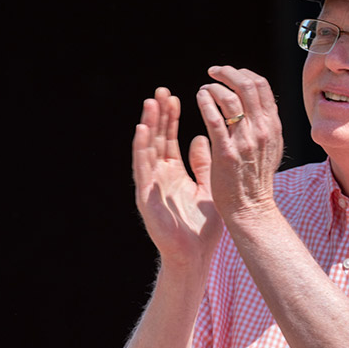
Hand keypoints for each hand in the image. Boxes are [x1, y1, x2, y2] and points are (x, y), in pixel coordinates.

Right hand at [133, 87, 221, 265]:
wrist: (195, 256)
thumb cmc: (203, 227)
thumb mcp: (208, 187)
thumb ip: (203, 163)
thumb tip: (201, 137)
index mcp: (174, 173)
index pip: (169, 139)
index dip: (170, 118)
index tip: (175, 97)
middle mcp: (159, 176)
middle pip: (156, 139)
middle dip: (158, 115)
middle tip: (160, 91)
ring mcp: (151, 186)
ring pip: (147, 149)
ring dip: (147, 126)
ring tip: (150, 103)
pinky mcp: (146, 198)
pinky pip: (142, 169)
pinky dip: (141, 149)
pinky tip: (141, 131)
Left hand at [195, 66, 283, 221]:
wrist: (251, 208)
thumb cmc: (255, 179)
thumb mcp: (270, 148)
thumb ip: (264, 125)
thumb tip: (254, 102)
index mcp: (273, 127)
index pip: (262, 86)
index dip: (244, 73)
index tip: (230, 74)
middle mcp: (263, 130)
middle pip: (247, 85)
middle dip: (228, 73)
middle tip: (214, 72)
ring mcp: (245, 141)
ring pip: (230, 97)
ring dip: (213, 87)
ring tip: (205, 89)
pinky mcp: (226, 152)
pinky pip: (214, 117)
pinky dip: (205, 101)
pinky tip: (199, 98)